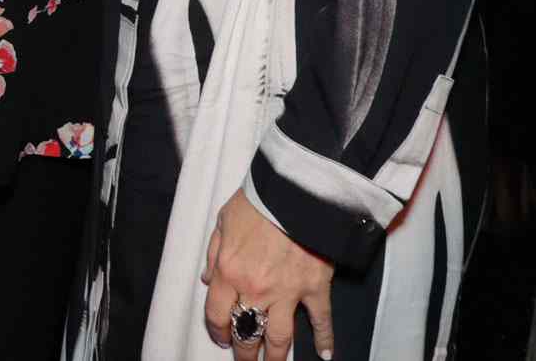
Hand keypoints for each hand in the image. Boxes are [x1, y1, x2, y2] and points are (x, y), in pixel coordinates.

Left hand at [201, 189, 335, 359]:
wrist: (295, 192)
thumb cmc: (257, 202)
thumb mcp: (223, 221)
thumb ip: (214, 253)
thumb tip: (209, 280)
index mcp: (230, 272)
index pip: (217, 313)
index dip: (217, 330)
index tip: (220, 338)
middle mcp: (256, 288)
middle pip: (247, 332)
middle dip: (244, 351)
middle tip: (245, 360)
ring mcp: (288, 292)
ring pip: (279, 337)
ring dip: (275, 356)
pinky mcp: (315, 288)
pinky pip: (321, 321)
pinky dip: (326, 340)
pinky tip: (326, 355)